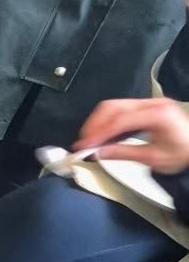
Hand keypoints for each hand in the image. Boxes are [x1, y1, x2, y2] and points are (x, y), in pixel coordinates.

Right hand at [74, 96, 188, 173]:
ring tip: (89, 139)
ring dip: (98, 122)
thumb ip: (123, 153)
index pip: (120, 119)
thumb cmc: (181, 154)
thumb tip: (99, 152)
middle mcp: (152, 104)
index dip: (99, 132)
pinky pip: (120, 109)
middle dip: (94, 124)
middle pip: (113, 107)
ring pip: (113, 106)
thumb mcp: (152, 157)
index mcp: (157, 114)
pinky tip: (101, 134)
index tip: (84, 145)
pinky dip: (106, 121)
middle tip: (83, 142)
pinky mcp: (145, 108)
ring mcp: (149, 103)